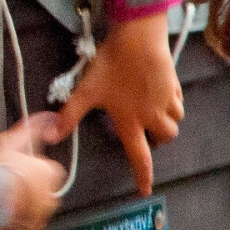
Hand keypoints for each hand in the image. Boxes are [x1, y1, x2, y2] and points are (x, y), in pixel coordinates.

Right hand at [0, 112, 65, 229]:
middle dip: (27, 188)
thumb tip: (48, 117)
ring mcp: (36, 219)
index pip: (48, 169)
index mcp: (48, 175)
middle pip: (41, 191)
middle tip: (5, 182)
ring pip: (32, 211)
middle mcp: (48, 199)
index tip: (17, 166)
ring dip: (20, 207)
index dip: (32, 167)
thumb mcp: (11, 140)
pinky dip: (14, 226)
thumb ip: (32, 128)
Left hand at [47, 10, 183, 195]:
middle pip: (166, 139)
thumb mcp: (86, 91)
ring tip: (153, 114)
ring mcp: (167, 100)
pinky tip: (160, 94)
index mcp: (131, 122)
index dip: (143, 175)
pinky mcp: (174, 85)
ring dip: (167, 122)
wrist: (138, 39)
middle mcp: (153, 116)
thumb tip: (51, 136)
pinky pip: (178, 102)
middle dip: (158, 140)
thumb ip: (70, 114)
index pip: (140, 156)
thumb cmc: (111, 67)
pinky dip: (172, 103)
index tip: (147, 190)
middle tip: (146, 133)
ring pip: (175, 121)